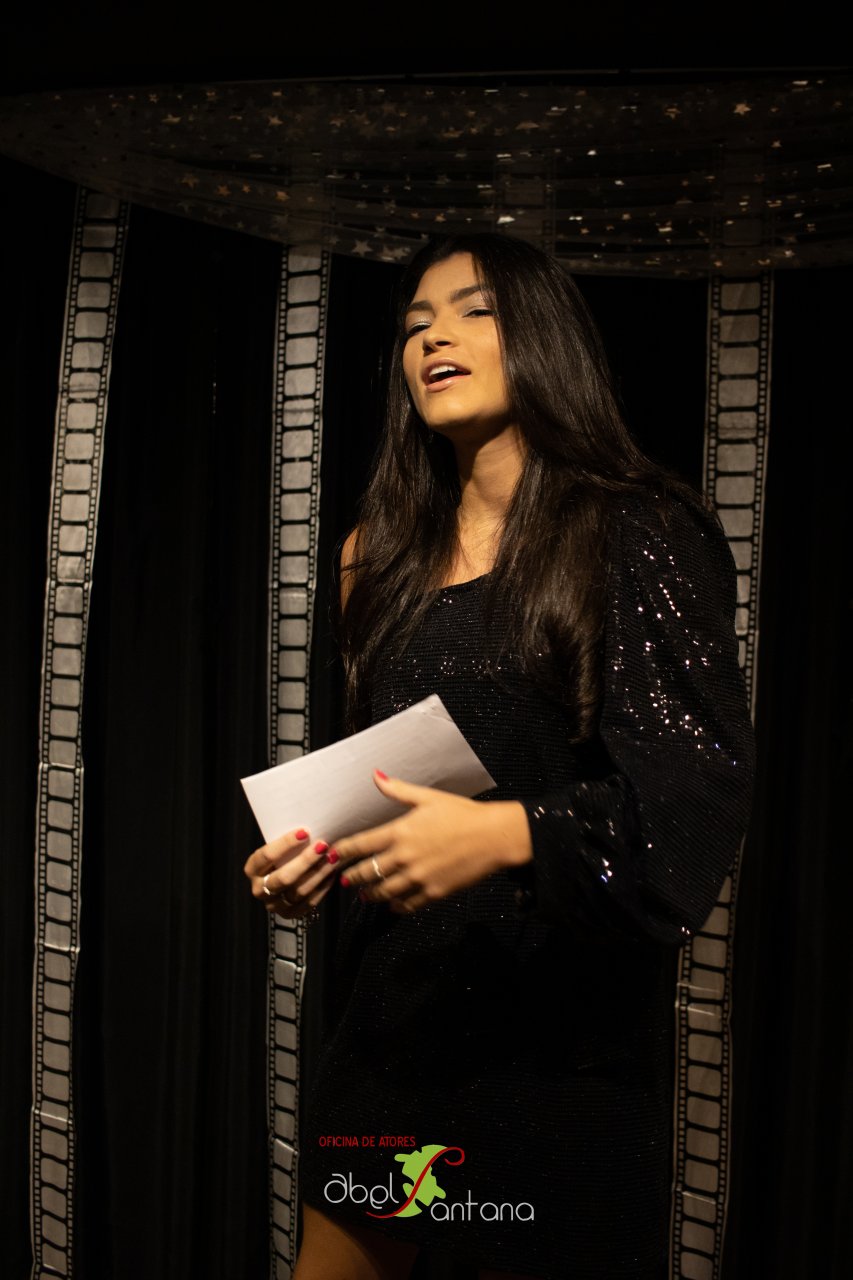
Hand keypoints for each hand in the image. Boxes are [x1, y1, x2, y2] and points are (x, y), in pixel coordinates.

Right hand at [243, 827, 336, 921]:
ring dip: (319, 874)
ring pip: (298, 891)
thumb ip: (289, 843)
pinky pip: (309, 903)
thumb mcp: (279, 849)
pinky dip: (323, 887)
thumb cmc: (282, 858)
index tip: (304, 832)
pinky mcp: (289, 914)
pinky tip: (332, 873)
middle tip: (323, 846)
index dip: (285, 844)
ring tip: (332, 858)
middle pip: (283, 877)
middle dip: (305, 861)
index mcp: (253, 869)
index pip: (266, 856)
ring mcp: (274, 904)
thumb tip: (309, 829)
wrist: (282, 880)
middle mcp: (259, 889)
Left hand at [332, 770, 532, 914]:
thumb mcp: (428, 797)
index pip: (360, 845)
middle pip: (367, 872)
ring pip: (383, 892)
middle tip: (344, 879)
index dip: (342, 852)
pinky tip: (392, 904)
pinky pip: (406, 905)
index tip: (332, 856)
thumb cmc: (463, 813)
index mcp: (400, 831)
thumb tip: (376, 775)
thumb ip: (398, 790)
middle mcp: (405, 856)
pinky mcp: (433, 892)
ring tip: (364, 894)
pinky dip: (395, 906)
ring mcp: (418, 877)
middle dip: (352, 877)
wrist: (494, 837)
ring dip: (370, 894)